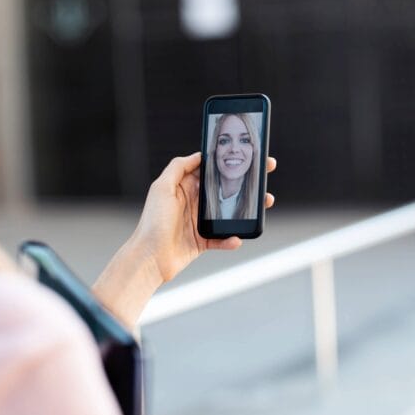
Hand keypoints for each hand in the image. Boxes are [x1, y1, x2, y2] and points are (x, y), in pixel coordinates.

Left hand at [93, 152, 275, 325]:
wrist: (149, 258)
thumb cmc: (152, 222)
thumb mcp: (162, 188)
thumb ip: (178, 167)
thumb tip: (198, 155)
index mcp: (184, 187)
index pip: (211, 171)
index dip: (229, 163)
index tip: (248, 156)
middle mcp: (192, 203)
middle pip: (224, 190)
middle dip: (246, 183)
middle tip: (265, 175)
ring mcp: (198, 222)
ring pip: (228, 214)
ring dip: (247, 210)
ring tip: (263, 205)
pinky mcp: (202, 241)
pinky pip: (222, 239)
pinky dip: (231, 239)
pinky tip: (237, 238)